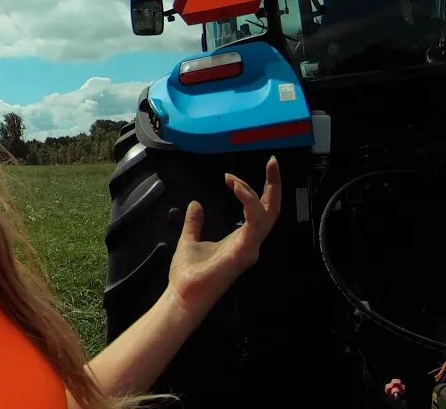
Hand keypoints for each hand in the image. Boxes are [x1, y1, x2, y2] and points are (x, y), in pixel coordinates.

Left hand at [166, 155, 282, 314]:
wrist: (182, 294)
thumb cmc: (188, 274)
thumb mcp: (189, 240)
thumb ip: (195, 222)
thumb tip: (196, 204)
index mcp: (241, 239)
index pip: (261, 210)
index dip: (265, 189)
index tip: (264, 168)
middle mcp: (250, 243)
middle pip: (272, 210)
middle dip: (274, 185)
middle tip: (272, 162)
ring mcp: (250, 248)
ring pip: (266, 214)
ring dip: (252, 192)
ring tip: (232, 179)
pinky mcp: (244, 251)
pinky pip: (254, 223)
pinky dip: (248, 202)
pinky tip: (236, 188)